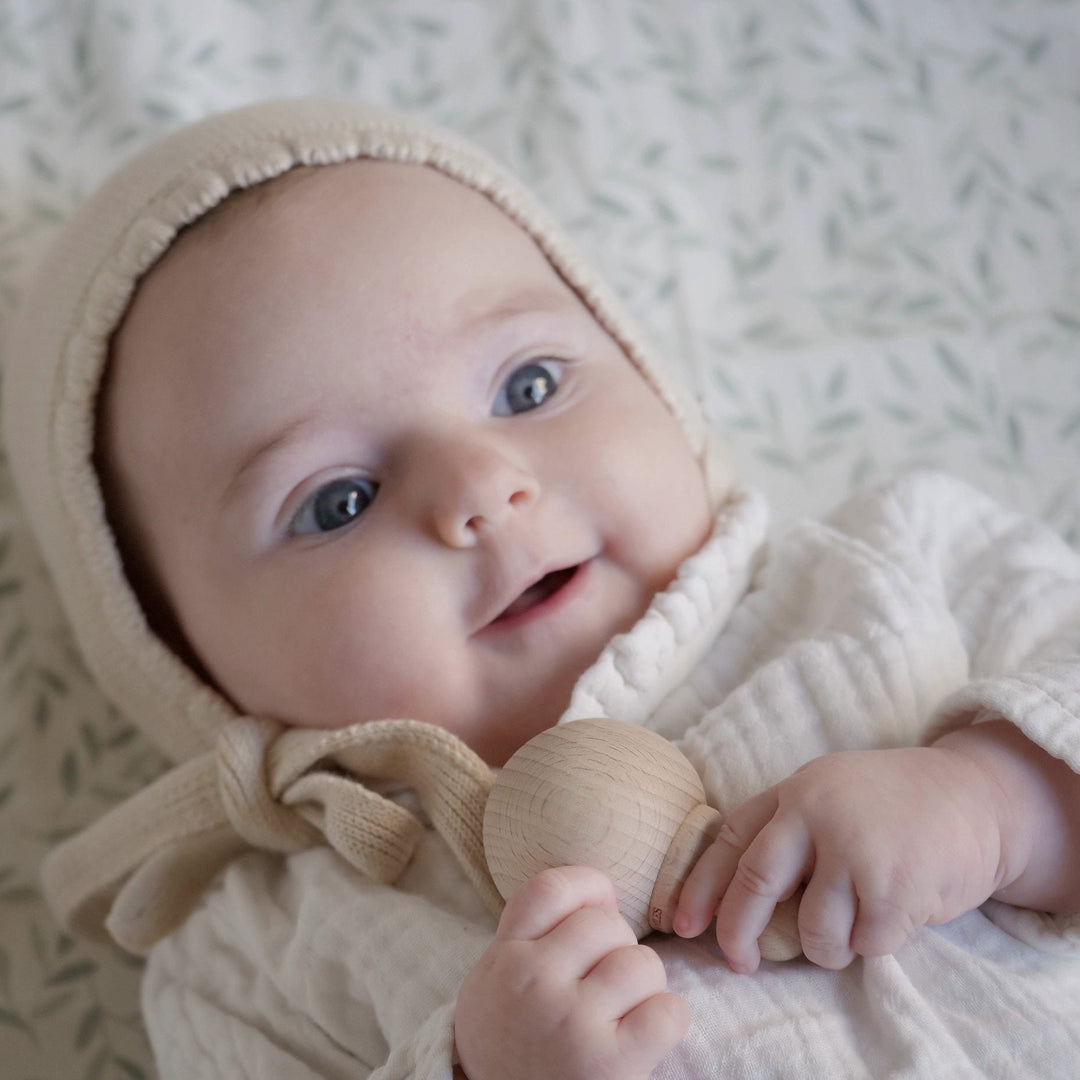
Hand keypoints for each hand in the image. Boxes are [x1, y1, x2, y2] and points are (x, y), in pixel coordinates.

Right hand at [455, 866, 688, 1079]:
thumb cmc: (509, 1039)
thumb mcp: (496, 977)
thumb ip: (534, 933)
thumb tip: (603, 893)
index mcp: (506, 957)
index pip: (551, 889)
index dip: (586, 887)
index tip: (596, 906)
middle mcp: (535, 983)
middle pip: (606, 923)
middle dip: (617, 945)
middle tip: (603, 980)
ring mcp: (573, 1022)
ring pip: (642, 963)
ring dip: (643, 984)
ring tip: (622, 1009)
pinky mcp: (611, 1064)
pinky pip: (668, 1012)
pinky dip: (667, 1018)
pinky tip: (645, 1032)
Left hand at [673, 745, 1006, 972]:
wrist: (976, 795)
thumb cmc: (894, 805)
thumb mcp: (830, 794)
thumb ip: (788, 830)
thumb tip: (734, 898)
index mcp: (795, 791)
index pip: (731, 839)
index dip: (700, 886)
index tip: (683, 924)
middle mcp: (816, 813)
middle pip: (754, 884)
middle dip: (738, 932)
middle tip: (739, 961)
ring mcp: (854, 848)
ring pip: (814, 931)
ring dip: (828, 947)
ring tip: (854, 924)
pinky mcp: (894, 886)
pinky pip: (865, 945)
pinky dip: (875, 944)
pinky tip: (895, 914)